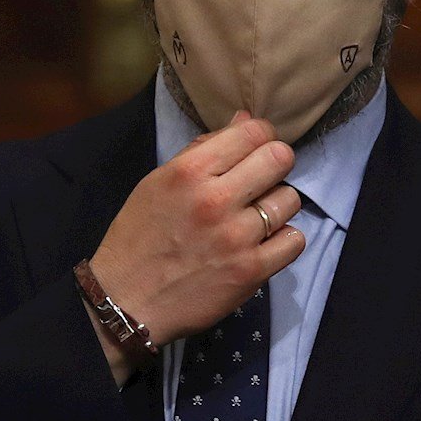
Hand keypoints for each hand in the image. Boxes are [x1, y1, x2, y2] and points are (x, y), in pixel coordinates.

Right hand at [84, 112, 304, 382]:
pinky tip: (263, 244)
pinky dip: (283, 241)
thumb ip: (202, 150)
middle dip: (275, 165)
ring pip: (290, 200)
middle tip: (261, 181)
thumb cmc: (137, 238)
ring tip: (257, 218)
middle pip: (280, 159)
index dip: (261, 136)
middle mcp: (216, 199)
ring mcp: (237, 236)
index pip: (253, 132)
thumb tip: (245, 120)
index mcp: (190, 171)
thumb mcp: (157, 183)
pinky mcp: (251, 271)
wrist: (126, 301)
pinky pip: (294, 241)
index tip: (256, 149)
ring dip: (277, 206)